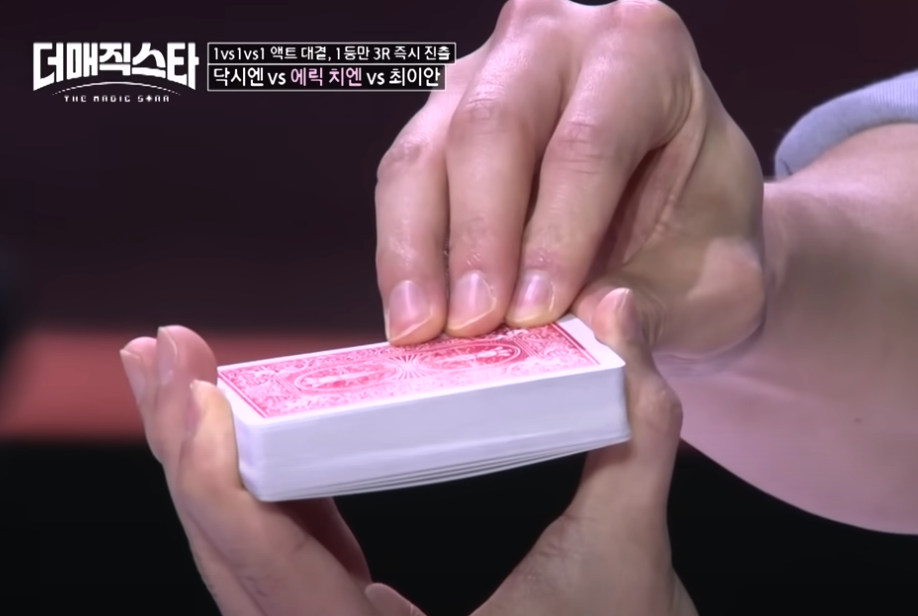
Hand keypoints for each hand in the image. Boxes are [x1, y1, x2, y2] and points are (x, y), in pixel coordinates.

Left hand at [119, 290, 696, 614]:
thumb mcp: (630, 553)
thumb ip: (633, 428)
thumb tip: (618, 306)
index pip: (272, 573)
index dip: (217, 485)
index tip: (196, 395)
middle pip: (225, 556)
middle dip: (181, 450)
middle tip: (161, 354)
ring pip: (235, 554)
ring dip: (198, 462)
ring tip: (178, 377)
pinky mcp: (341, 614)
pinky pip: (276, 549)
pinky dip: (249, 484)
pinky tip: (243, 426)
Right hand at [375, 0, 764, 361]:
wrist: (675, 218)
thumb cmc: (699, 236)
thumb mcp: (716, 282)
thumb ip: (661, 306)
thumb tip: (598, 325)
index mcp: (645, 51)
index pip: (588, 142)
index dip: (556, 234)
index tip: (534, 314)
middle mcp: (555, 39)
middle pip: (492, 128)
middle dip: (479, 237)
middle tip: (473, 325)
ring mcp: (483, 71)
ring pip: (426, 152)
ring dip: (417, 249)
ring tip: (423, 331)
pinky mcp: (438, 116)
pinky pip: (401, 181)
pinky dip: (402, 252)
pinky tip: (412, 314)